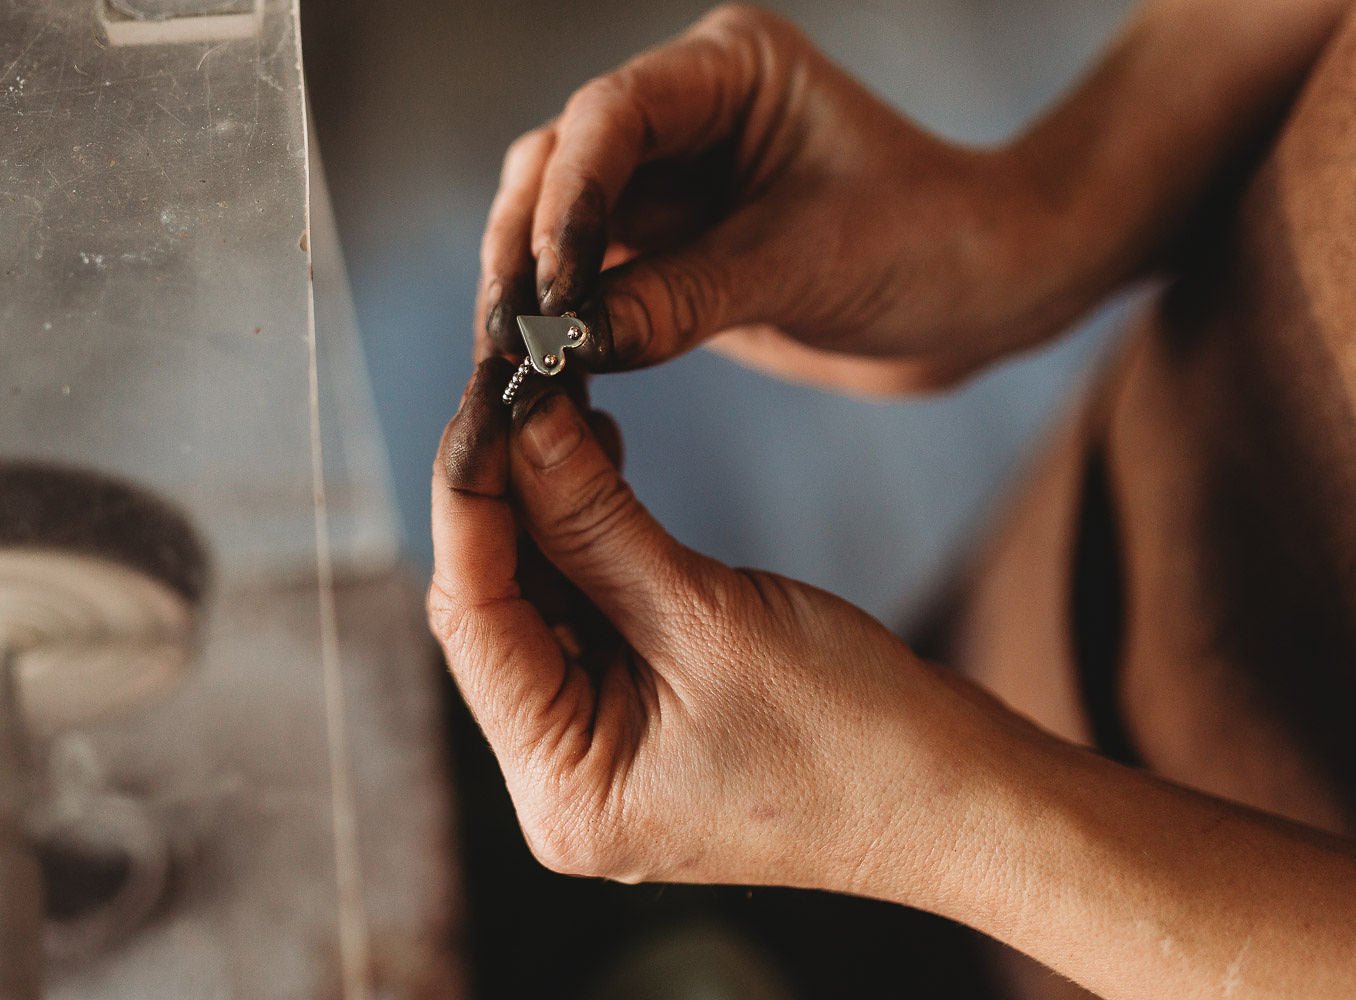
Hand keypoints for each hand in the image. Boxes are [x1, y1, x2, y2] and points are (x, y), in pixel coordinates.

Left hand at [429, 359, 982, 895]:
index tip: (480, 397)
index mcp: (562, 788)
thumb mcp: (708, 616)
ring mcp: (601, 746)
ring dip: (547, 501)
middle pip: (498, 607)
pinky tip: (593, 455)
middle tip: (516, 380)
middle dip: (505, 490)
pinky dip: (590, 535)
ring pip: (541, 599)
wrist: (964, 800)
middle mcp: (562, 776)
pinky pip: (590, 611)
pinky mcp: (642, 712)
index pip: (473, 619)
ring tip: (558, 400)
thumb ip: (596, 519)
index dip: (468, 498)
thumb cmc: (855, 736)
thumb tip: (522, 422)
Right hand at [476, 4, 1066, 393]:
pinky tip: (544, 371)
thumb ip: (685, 298)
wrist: (979, 297)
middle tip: (508, 331)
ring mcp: (667, 187)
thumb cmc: (928, 243)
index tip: (552, 280)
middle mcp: (682, 117)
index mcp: (726, 72)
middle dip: (528, 245)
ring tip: (513, 362)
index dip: (570, 195)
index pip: (613, 115)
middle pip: (560, 164)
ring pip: (558, 225)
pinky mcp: (665, 254)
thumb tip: (571, 340)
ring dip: (531, 291)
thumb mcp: (806, 265)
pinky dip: (566, 326)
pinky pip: (592, 285)